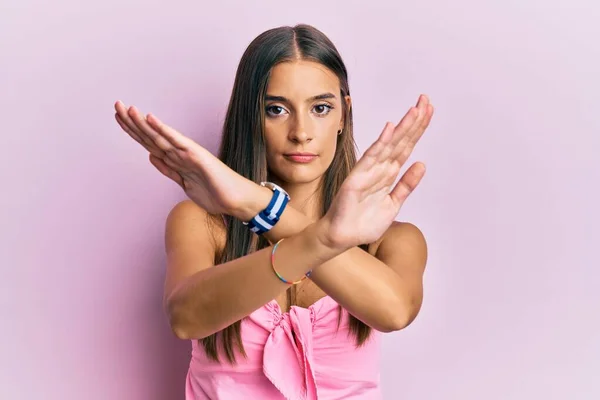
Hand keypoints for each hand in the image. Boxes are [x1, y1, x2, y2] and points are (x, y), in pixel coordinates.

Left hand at [113, 101, 261, 218]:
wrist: (236, 201)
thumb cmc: (215, 193)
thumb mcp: (184, 184)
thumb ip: (168, 170)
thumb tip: (152, 156)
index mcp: (175, 160)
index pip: (149, 142)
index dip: (132, 130)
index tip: (118, 117)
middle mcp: (180, 153)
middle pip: (150, 136)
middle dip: (132, 122)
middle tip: (116, 104)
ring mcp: (188, 154)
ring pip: (160, 137)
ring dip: (142, 124)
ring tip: (128, 109)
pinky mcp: (197, 157)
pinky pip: (177, 142)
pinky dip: (164, 130)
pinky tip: (151, 119)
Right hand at [318, 95, 433, 249]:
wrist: (342, 237)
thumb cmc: (363, 223)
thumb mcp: (393, 204)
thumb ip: (406, 185)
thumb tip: (422, 164)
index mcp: (389, 174)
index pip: (407, 146)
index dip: (418, 129)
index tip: (429, 111)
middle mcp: (380, 168)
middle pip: (401, 141)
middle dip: (414, 121)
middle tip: (426, 99)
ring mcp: (369, 171)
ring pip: (390, 145)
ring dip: (403, 127)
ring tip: (415, 110)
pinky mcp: (358, 178)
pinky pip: (371, 157)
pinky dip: (381, 143)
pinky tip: (390, 128)